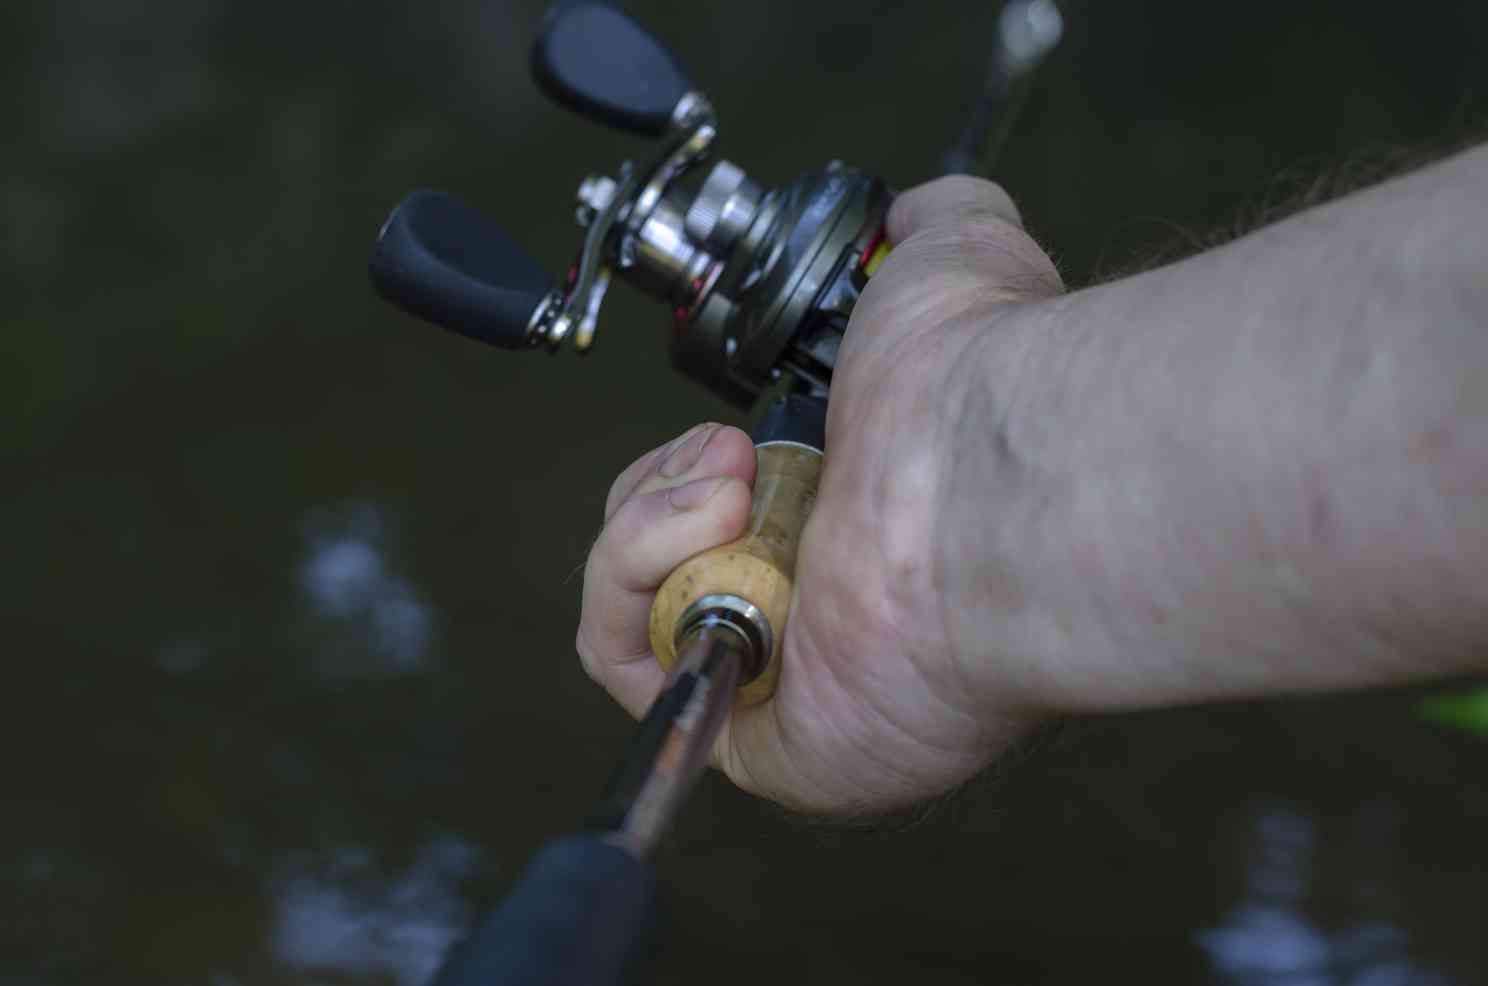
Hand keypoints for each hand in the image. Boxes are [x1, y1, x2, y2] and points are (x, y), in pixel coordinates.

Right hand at [577, 177, 1063, 813]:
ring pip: (631, 611)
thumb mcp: (957, 256)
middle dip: (667, 484)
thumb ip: (934, 225)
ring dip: (650, 524)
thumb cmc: (979, 382)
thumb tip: (915, 211)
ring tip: (738, 488)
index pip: (724, 517)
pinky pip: (627, 663)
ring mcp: (789, 688)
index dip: (695, 467)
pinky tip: (717, 534)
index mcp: (855, 532)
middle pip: (661, 558)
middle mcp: (826, 618)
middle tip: (739, 455)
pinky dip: (636, 584)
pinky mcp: (757, 743)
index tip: (735, 428)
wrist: (994, 473)